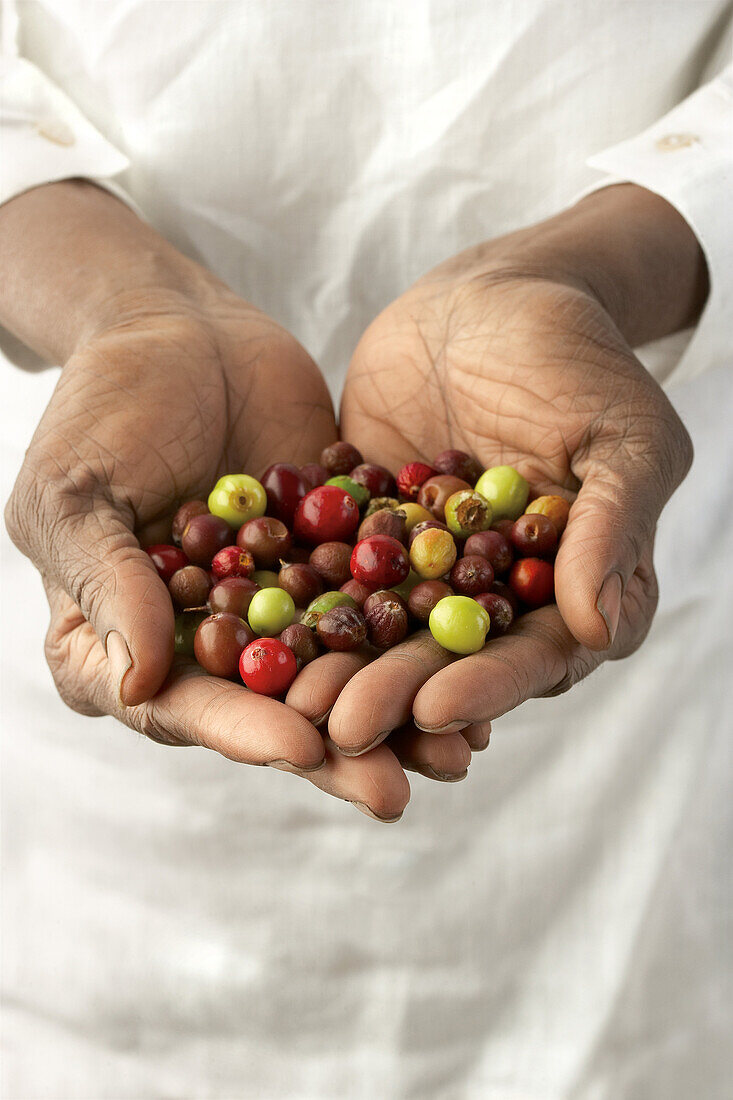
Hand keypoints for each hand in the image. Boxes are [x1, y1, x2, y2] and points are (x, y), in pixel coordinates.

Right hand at [1, 182, 446, 820]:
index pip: (176, 704)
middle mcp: (201, 640)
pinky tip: (477, 660)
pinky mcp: (329, 561)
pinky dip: (422, 632)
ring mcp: (271, 604)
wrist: (178, 326)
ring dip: (392, 712)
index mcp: (120, 642)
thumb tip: (137, 685)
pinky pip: (376, 605)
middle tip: (395, 791)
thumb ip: (113, 581)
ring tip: (457, 750)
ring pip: (333, 671)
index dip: (238, 729)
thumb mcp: (81, 490)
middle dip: (333, 750)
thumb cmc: (104, 406)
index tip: (301, 748)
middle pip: (266, 710)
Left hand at [315, 185, 704, 749]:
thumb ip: (612, 525)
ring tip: (292, 698)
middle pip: (448, 661)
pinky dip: (295, 598)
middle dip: (398, 694)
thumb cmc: (578, 357)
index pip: (535, 654)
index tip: (438, 709)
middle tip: (344, 725)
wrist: (491, 294)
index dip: (489, 685)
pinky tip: (253, 627)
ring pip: (381, 630)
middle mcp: (492, 596)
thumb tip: (599, 627)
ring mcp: (422, 569)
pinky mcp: (364, 534)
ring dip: (340, 668)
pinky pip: (328, 570)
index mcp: (568, 588)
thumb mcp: (619, 433)